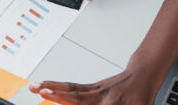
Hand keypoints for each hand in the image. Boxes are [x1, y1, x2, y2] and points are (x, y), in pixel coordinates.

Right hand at [30, 65, 162, 104]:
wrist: (143, 75)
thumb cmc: (142, 97)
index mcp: (113, 104)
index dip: (72, 104)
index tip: (57, 101)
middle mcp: (101, 96)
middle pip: (76, 98)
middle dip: (57, 96)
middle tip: (41, 94)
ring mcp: (95, 90)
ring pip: (70, 89)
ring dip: (51, 87)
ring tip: (34, 87)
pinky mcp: (91, 87)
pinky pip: (72, 87)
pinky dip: (57, 86)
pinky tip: (44, 86)